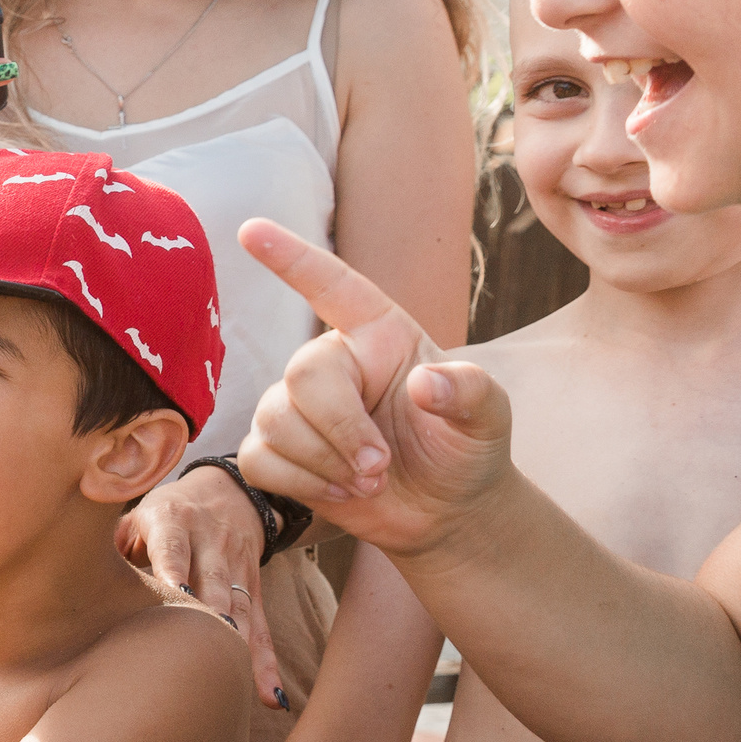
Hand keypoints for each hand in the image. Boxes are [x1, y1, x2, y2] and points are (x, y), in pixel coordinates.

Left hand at [119, 469, 284, 707]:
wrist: (228, 491)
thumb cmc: (165, 514)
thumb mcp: (136, 513)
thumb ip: (111, 543)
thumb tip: (70, 577)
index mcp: (173, 519)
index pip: (173, 545)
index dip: (175, 568)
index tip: (177, 594)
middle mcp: (210, 539)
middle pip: (214, 578)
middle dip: (214, 611)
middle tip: (211, 644)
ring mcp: (237, 564)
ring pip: (242, 607)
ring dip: (242, 645)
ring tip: (239, 680)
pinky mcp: (255, 586)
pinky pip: (262, 626)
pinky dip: (267, 661)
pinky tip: (270, 696)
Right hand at [237, 220, 512, 558]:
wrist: (446, 511)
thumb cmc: (466, 449)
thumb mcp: (488, 418)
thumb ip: (470, 393)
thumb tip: (427, 384)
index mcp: (379, 335)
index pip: (331, 285)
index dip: (291, 257)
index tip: (252, 230)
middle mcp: (334, 361)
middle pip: (303, 375)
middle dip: (340, 429)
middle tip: (379, 466)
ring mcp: (299, 407)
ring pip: (275, 422)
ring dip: (324, 464)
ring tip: (368, 482)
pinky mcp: (279, 451)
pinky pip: (258, 459)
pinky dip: (300, 484)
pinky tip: (338, 494)